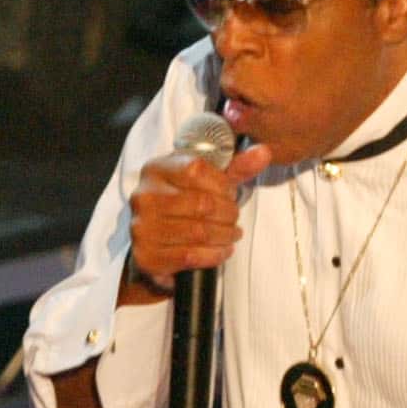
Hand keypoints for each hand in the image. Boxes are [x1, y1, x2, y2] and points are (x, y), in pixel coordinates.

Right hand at [125, 140, 276, 290]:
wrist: (157, 242)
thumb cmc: (185, 204)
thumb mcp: (208, 180)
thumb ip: (237, 166)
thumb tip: (264, 152)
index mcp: (156, 169)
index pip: (195, 170)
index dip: (222, 184)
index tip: (231, 193)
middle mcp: (143, 196)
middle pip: (201, 203)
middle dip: (228, 213)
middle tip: (234, 218)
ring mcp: (142, 227)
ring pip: (198, 231)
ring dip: (225, 235)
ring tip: (232, 234)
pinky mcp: (147, 255)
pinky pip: (191, 255)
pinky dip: (215, 254)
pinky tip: (222, 250)